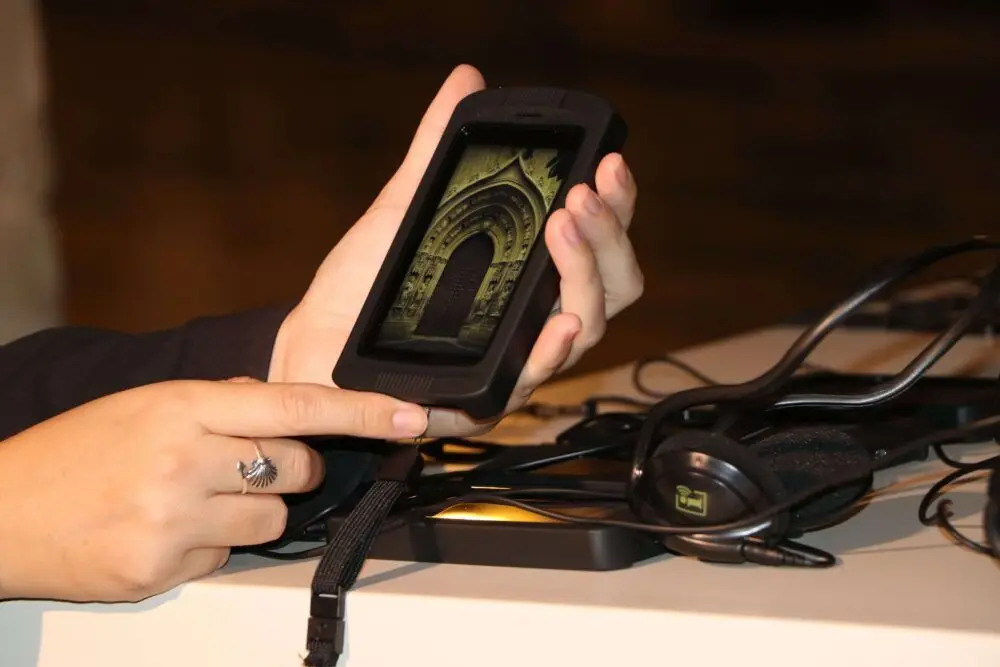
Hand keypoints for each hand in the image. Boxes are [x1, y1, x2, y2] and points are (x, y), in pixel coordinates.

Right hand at [0, 379, 427, 602]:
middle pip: (299, 467)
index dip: (363, 412)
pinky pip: (231, 560)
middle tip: (241, 465)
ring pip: (275, 522)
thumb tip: (285, 410)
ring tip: (195, 501)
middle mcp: (185, 459)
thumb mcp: (146, 404)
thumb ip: (220, 405)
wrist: (0, 514)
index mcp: (183, 406)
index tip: (412, 417)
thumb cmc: (74, 453)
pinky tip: (169, 532)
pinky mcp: (164, 571)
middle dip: (291, 469)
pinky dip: (213, 548)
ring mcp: (175, 519)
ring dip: (254, 513)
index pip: (296, 405)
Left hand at [269, 64, 641, 435]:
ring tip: (566, 227)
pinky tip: (561, 321)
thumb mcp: (406, 206)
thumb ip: (440, 149)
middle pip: (611, 286)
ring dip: (584, 277)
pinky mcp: (482, 396)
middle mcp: (535, 318)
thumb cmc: (364, 285)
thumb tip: (466, 81)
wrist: (314, 343)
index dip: (617, 206)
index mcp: (531, 275)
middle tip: (582, 194)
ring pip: (585, 329)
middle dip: (607, 237)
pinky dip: (552, 350)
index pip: (599, 243)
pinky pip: (532, 380)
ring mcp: (514, 360)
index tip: (608, 163)